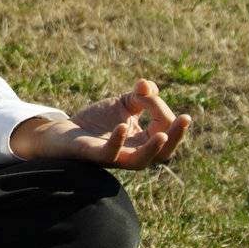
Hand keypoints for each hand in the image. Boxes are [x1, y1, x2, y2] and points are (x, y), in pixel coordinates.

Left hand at [10, 78, 191, 169]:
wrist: (62, 132)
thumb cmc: (95, 122)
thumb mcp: (121, 104)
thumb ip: (139, 96)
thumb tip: (149, 86)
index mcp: (143, 142)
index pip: (163, 128)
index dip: (160, 108)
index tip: (146, 92)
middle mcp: (134, 153)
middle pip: (164, 153)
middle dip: (177, 136)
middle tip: (186, 119)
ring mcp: (116, 157)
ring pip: (142, 161)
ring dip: (154, 148)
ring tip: (163, 135)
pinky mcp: (96, 155)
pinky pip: (111, 154)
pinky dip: (118, 141)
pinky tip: (122, 126)